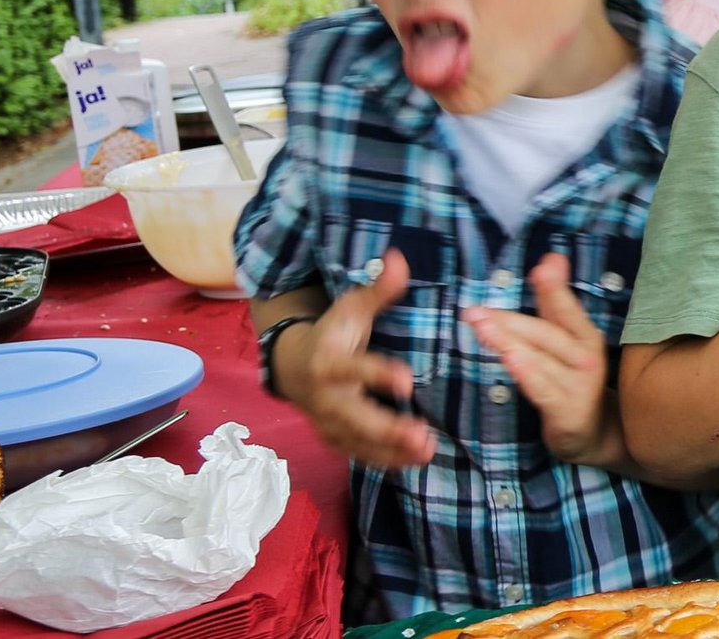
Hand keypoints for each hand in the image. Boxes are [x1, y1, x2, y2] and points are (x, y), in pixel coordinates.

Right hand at [292, 249, 436, 467]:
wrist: (291, 366)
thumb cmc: (331, 334)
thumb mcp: (350, 309)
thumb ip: (377, 290)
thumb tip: (398, 258)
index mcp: (328, 362)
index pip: (354, 369)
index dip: (378, 375)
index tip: (407, 380)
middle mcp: (325, 397)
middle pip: (354, 416)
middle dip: (387, 429)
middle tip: (421, 434)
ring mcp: (328, 422)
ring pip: (358, 442)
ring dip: (391, 450)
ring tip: (426, 451)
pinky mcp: (335, 439)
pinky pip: (359, 455)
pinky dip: (386, 461)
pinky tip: (416, 461)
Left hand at [464, 253, 611, 463]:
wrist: (593, 432)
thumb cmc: (572, 377)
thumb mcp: (566, 338)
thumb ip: (554, 300)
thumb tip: (551, 257)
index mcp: (585, 335)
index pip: (566, 308)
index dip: (554, 288)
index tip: (542, 267)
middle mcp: (586, 358)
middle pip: (546, 334)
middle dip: (510, 321)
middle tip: (475, 311)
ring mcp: (578, 385)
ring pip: (540, 360)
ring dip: (510, 342)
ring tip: (483, 328)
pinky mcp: (567, 412)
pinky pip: (543, 390)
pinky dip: (528, 374)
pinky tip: (511, 360)